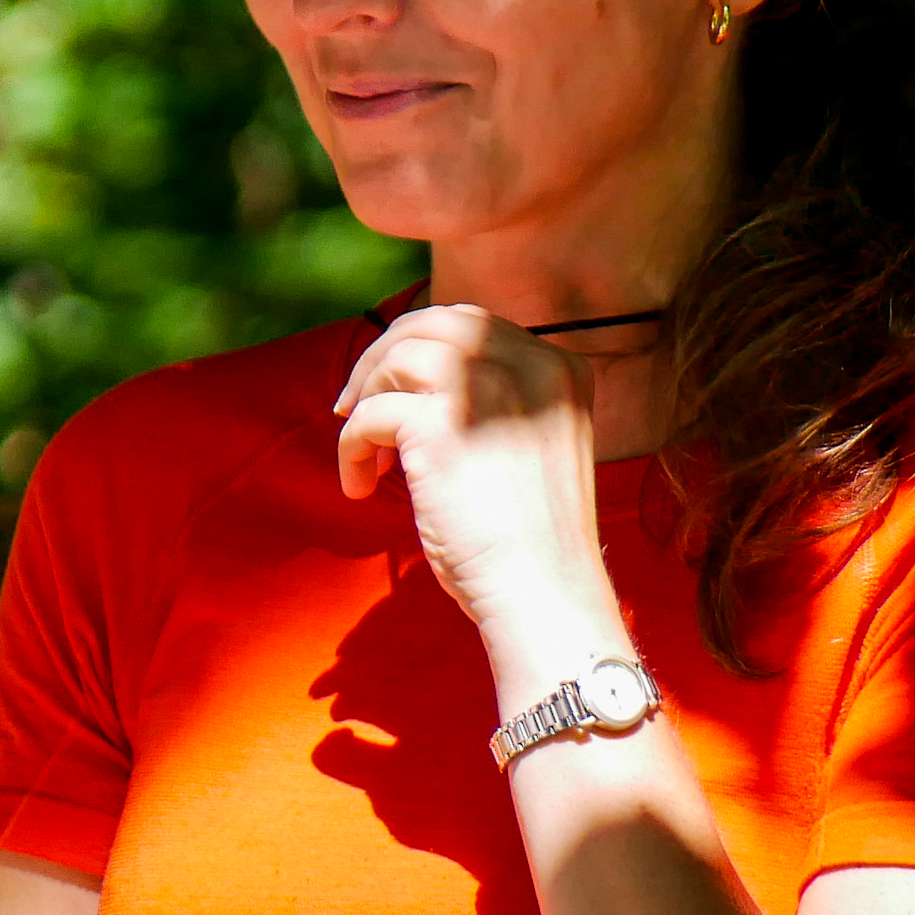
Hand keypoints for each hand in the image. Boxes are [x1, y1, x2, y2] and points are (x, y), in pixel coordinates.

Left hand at [332, 303, 617, 655]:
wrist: (543, 592)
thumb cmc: (532, 542)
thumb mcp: (531, 450)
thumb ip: (498, 409)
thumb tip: (417, 390)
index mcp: (562, 370)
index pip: (475, 325)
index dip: (422, 349)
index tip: (394, 389)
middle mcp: (531, 366)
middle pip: (435, 323)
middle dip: (385, 356)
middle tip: (353, 404)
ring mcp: (487, 391)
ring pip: (400, 354)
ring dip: (366, 398)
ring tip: (364, 455)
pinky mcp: (441, 426)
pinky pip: (372, 413)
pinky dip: (352, 447)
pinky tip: (360, 487)